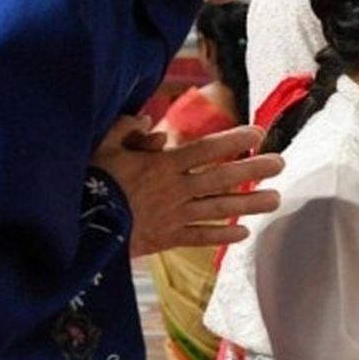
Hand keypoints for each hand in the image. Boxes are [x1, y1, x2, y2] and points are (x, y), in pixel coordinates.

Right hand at [93, 117, 283, 255]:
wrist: (76, 228)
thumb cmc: (87, 182)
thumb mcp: (102, 147)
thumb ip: (128, 129)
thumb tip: (152, 121)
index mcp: (162, 165)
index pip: (206, 149)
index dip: (234, 140)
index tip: (259, 134)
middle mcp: (175, 190)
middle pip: (222, 178)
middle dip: (254, 170)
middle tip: (282, 164)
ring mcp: (173, 216)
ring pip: (219, 208)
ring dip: (250, 204)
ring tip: (276, 199)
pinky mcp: (166, 238)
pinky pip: (200, 237)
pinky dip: (222, 236)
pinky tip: (244, 233)